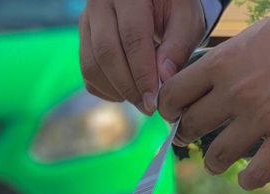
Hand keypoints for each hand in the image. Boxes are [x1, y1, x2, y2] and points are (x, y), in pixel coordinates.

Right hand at [79, 0, 206, 114]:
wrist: (154, 0)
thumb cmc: (174, 7)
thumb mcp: (186, 20)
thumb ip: (178, 46)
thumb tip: (163, 79)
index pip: (132, 37)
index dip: (142, 73)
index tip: (154, 100)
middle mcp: (100, 2)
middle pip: (106, 53)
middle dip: (128, 86)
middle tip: (147, 107)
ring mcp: (87, 21)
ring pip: (91, 65)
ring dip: (115, 90)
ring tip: (140, 101)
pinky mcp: (83, 38)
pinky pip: (87, 72)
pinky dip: (105, 90)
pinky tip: (126, 93)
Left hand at [158, 14, 269, 189]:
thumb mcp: (249, 39)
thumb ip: (223, 62)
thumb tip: (199, 81)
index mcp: (222, 64)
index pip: (174, 94)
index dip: (168, 108)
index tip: (173, 112)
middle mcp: (235, 93)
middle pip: (192, 126)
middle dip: (185, 134)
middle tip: (189, 136)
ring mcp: (262, 117)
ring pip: (218, 155)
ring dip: (212, 162)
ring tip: (215, 162)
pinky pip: (258, 172)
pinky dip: (248, 180)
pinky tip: (246, 178)